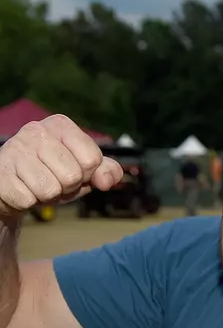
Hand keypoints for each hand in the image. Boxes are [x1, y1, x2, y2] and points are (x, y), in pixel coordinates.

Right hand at [0, 115, 121, 218]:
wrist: (14, 184)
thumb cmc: (53, 173)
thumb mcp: (84, 170)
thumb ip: (106, 170)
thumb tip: (107, 180)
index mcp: (60, 125)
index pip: (92, 159)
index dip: (88, 174)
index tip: (76, 171)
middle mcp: (35, 131)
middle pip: (73, 176)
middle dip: (68, 188)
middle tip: (55, 180)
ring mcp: (14, 150)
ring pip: (50, 190)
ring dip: (48, 196)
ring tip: (39, 185)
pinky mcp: (0, 172)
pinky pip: (28, 199)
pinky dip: (30, 202)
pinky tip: (23, 189)